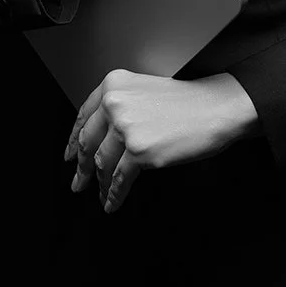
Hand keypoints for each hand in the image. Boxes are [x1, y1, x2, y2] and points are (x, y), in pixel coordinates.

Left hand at [63, 69, 258, 213]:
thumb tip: (101, 138)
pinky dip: (114, 194)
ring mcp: (126, 128)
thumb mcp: (145, 91)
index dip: (73, 139)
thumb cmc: (188, 101)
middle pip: (87, 142)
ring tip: (101, 195)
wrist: (216, 108)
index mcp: (114, 85)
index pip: (83, 116)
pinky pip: (120, 179)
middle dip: (81, 168)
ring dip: (100, 184)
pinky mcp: (139, 152)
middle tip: (77, 181)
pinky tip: (113, 201)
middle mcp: (115, 103)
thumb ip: (120, 107)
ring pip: (102, 164)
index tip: (69, 154)